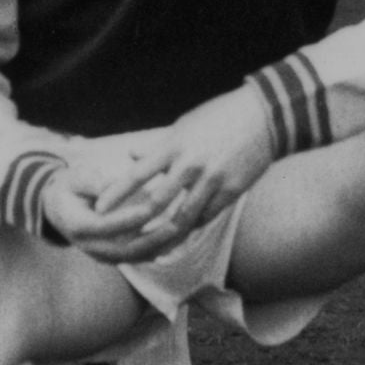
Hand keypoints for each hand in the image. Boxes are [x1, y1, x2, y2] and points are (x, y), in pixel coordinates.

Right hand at [39, 135, 185, 261]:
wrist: (61, 207)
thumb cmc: (72, 186)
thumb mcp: (77, 178)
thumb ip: (94, 182)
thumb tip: (112, 185)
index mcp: (76, 225)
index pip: (104, 226)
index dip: (126, 218)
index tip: (148, 208)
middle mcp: (89, 246)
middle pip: (123, 249)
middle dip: (150, 239)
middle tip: (174, 225)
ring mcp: (101, 255)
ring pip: (134, 257)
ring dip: (158, 247)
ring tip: (181, 232)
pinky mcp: (113, 257)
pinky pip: (137, 257)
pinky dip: (157, 250)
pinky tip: (177, 240)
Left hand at [98, 86, 276, 252]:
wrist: (265, 117)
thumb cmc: (220, 117)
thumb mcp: (184, 125)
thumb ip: (158, 146)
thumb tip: (131, 157)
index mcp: (175, 145)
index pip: (138, 173)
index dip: (117, 192)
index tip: (99, 207)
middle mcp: (191, 164)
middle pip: (158, 202)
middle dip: (137, 223)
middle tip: (121, 237)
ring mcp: (213, 179)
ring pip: (184, 217)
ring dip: (166, 234)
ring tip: (152, 247)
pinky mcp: (232, 190)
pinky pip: (208, 216)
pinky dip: (194, 226)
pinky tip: (184, 234)